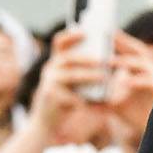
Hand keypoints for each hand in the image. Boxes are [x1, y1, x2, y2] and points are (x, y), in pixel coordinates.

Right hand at [29, 27, 104, 141]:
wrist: (47, 120)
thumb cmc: (64, 97)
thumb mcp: (71, 80)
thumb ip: (82, 69)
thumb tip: (105, 59)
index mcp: (56, 61)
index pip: (60, 42)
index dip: (71, 35)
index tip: (85, 31)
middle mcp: (50, 69)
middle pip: (68, 58)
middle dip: (87, 58)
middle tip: (102, 60)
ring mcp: (49, 83)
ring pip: (71, 76)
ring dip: (89, 76)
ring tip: (103, 78)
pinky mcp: (52, 98)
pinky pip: (71, 95)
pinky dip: (85, 98)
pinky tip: (98, 100)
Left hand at [103, 31, 152, 143]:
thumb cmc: (136, 115)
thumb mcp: (116, 104)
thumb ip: (102, 97)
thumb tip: (82, 98)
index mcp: (140, 71)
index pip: (130, 51)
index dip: (119, 41)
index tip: (104, 32)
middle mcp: (150, 72)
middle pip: (138, 50)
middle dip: (123, 42)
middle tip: (108, 35)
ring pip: (142, 64)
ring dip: (126, 61)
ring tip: (109, 61)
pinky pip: (149, 81)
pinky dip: (136, 80)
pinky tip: (124, 81)